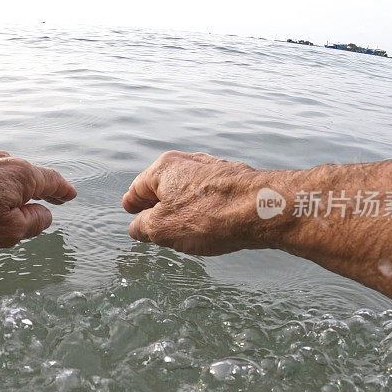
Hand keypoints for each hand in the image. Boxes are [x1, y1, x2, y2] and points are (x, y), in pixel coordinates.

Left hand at [0, 151, 76, 253]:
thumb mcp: (7, 231)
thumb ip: (32, 223)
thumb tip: (45, 214)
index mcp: (22, 176)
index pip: (51, 182)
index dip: (62, 191)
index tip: (70, 195)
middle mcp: (3, 162)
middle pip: (29, 177)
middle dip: (41, 191)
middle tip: (54, 199)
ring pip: (7, 177)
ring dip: (16, 191)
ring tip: (21, 205)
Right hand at [122, 151, 270, 254]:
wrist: (263, 209)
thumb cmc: (209, 217)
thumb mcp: (162, 229)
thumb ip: (143, 227)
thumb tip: (136, 227)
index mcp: (164, 169)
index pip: (138, 187)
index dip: (132, 202)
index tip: (129, 210)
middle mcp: (188, 162)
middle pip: (164, 185)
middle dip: (157, 203)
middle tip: (151, 221)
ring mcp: (215, 168)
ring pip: (189, 188)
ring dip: (181, 205)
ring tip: (180, 226)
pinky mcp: (237, 179)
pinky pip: (211, 193)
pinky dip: (204, 206)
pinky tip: (208, 222)